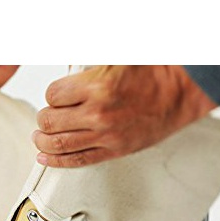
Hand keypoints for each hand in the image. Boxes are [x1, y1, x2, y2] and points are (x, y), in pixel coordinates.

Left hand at [33, 65, 217, 167]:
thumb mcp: (114, 58)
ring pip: (58, 144)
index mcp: (97, 86)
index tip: (56, 97)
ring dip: (43, 141)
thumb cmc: (151, 73)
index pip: (53, 95)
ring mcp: (105, 134)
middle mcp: (98, 113)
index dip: (51, 96)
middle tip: (45, 117)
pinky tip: (46, 158)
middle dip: (43, 119)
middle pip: (50, 121)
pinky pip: (78, 160)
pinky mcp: (114, 150)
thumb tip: (67, 68)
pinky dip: (56, 161)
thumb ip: (86, 64)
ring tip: (40, 137)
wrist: (179, 92)